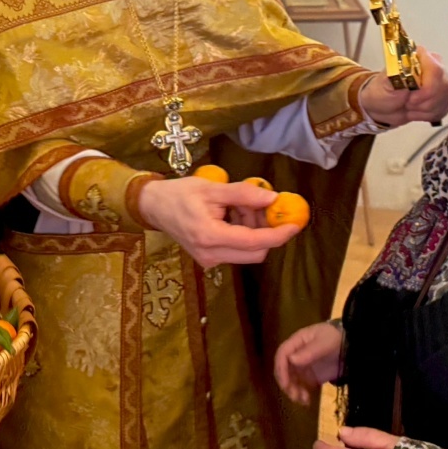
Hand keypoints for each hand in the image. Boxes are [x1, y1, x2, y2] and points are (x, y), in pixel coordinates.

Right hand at [137, 177, 300, 265]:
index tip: (294, 224)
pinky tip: (232, 215)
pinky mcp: (208, 259)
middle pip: (255, 252)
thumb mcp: (212, 188)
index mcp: (210, 236)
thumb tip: (273, 198)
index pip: (254, 242)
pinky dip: (242, 234)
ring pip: (247, 252)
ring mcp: (209, 260)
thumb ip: (243, 194)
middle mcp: (210, 255)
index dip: (278, 234)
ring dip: (253, 230)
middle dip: (264, 230)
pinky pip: (236, 250)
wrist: (153, 206)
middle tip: (261, 206)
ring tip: (239, 206)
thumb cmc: (180, 194)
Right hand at [274, 321, 343, 405]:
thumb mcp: (325, 343)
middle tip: (294, 395)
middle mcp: (296, 355)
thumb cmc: (336, 339)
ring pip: (291, 380)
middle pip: (284, 369)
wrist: (351, 346)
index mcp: (297, 342)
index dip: (281, 368)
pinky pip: (301, 386)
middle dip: (286, 383)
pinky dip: (302, 395)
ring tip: (303, 400)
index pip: (282, 354)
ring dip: (293, 391)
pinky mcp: (310, 376)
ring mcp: (303, 366)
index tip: (285, 383)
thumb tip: (291, 359)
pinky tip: (307, 401)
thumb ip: (309, 351)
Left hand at [359, 49, 447, 126]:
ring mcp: (443, 82)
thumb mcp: (385, 85)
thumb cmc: (383, 92)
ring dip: (424, 110)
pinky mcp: (446, 97)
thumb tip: (410, 78)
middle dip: (423, 102)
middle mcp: (436, 66)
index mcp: (420, 57)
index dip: (426, 89)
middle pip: (443, 87)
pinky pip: (445, 109)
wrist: (384, 108)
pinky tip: (417, 111)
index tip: (410, 99)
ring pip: (444, 100)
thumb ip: (398, 78)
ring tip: (410, 107)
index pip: (435, 69)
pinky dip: (429, 115)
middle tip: (407, 104)